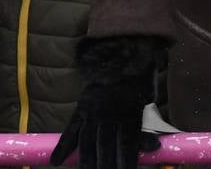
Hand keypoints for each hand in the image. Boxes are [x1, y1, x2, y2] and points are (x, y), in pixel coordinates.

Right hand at [50, 36, 163, 168]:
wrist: (124, 52)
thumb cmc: (139, 82)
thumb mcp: (147, 103)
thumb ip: (146, 128)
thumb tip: (154, 149)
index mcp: (128, 113)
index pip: (126, 146)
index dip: (126, 163)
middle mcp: (109, 114)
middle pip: (105, 148)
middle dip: (106, 167)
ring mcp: (92, 112)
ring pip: (87, 143)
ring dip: (86, 163)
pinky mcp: (80, 108)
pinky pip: (70, 130)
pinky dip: (63, 146)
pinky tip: (56, 162)